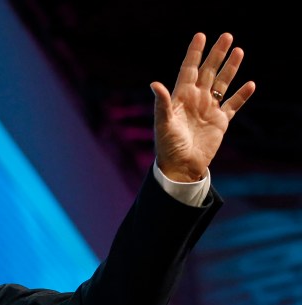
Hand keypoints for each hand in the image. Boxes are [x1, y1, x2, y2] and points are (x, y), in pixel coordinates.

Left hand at [150, 32, 255, 181]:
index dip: (195, 53)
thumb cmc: (167, 146)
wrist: (181, 166)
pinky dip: (242, 96)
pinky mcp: (220, 122)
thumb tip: (155, 84)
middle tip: (227, 36)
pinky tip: (250, 84)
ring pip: (222, 84)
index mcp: (180, 97)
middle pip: (208, 72)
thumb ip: (162, 103)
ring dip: (231, 69)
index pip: (189, 69)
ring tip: (239, 51)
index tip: (200, 36)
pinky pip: (233, 105)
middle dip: (217, 54)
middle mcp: (196, 100)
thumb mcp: (163, 123)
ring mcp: (209, 109)